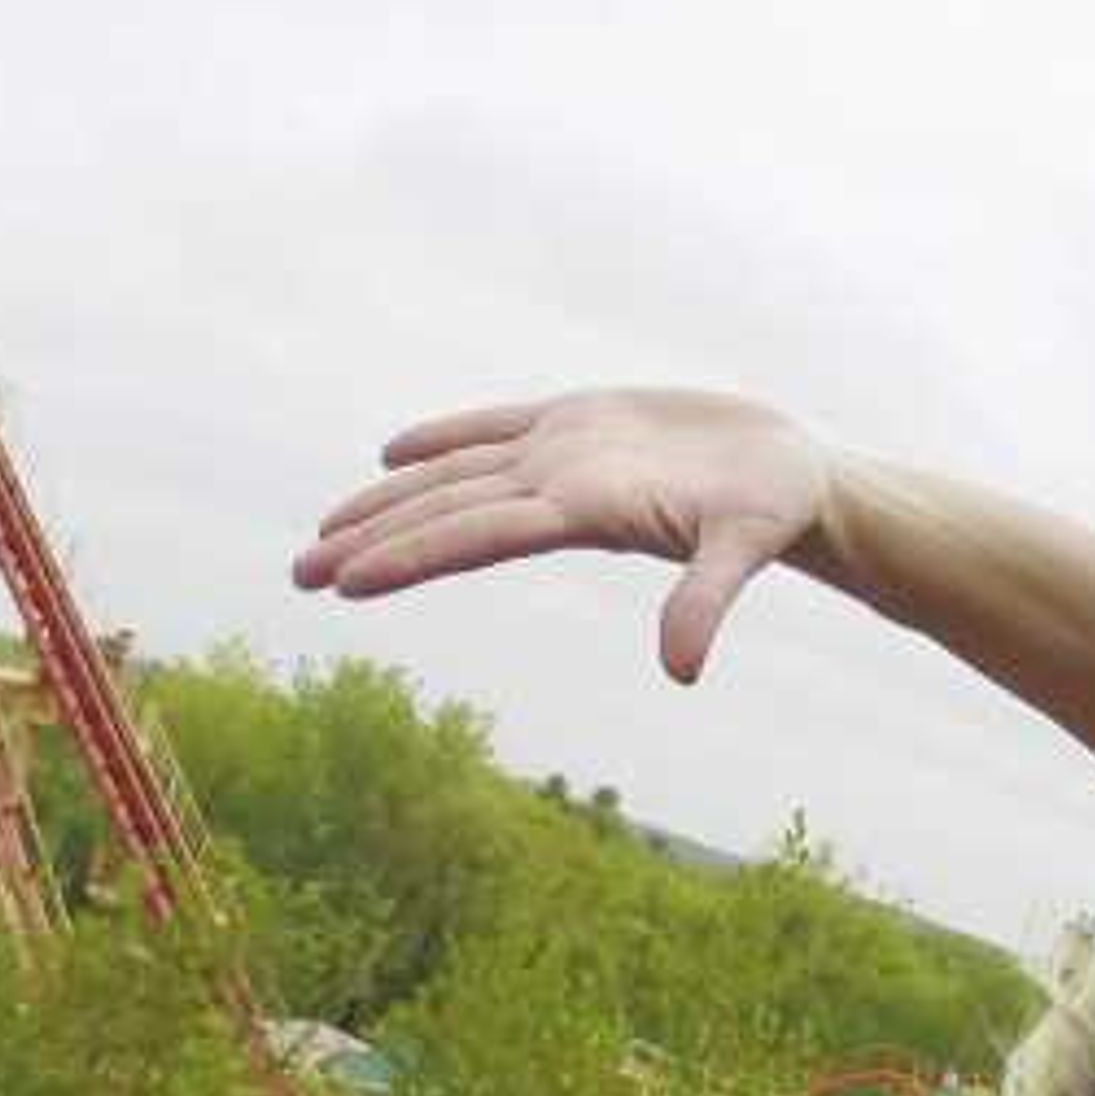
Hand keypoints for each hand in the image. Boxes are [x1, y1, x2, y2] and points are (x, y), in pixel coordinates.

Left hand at [296, 386, 824, 682]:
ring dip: (387, 503)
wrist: (797, 477)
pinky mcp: (581, 422)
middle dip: (369, 542)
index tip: (343, 583)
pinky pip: (494, 429)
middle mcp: (555, 488)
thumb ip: (706, 602)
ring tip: (324, 529)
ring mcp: (563, 456)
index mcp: (579, 511)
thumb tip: (681, 673)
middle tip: (296, 575)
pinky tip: (391, 452)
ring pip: (454, 476)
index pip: (473, 535)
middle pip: (443, 514)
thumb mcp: (743, 549)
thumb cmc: (775, 510)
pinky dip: (443, 439)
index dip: (408, 554)